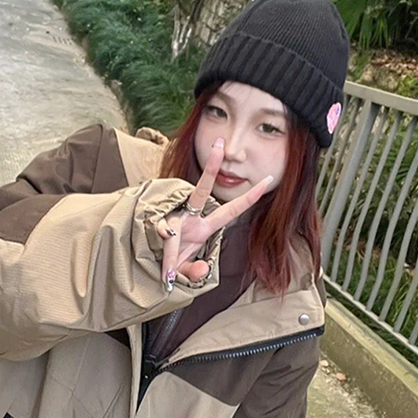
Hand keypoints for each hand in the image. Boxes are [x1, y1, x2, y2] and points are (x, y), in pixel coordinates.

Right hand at [156, 139, 273, 285]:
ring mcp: (171, 220)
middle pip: (201, 190)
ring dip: (172, 251)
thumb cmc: (171, 268)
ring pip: (173, 227)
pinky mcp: (154, 227)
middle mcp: (190, 218)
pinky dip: (166, 261)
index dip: (249, 197)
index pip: (230, 211)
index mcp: (204, 227)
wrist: (148, 271)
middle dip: (211, 168)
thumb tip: (202, 269)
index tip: (268, 179)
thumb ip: (196, 273)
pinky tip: (165, 273)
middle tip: (220, 143)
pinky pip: (161, 240)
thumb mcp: (187, 273)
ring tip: (169, 273)